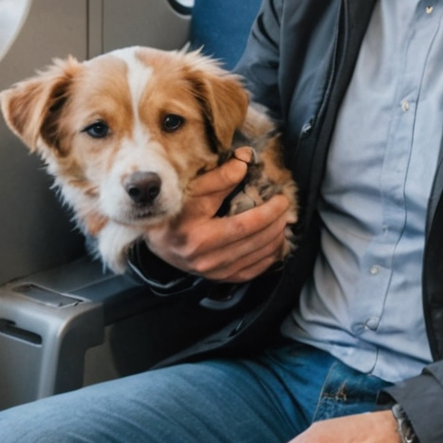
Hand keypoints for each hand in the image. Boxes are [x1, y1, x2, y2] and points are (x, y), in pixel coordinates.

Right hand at [142, 149, 294, 281]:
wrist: (154, 238)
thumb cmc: (172, 210)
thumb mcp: (190, 190)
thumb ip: (217, 178)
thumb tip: (244, 163)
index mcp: (196, 235)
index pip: (244, 224)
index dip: (268, 212)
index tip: (282, 198)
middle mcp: (204, 258)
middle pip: (253, 241)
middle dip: (276, 223)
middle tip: (287, 208)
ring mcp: (211, 271)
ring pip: (255, 257)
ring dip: (276, 239)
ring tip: (284, 222)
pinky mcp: (215, 278)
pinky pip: (249, 271)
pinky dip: (267, 258)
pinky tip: (275, 244)